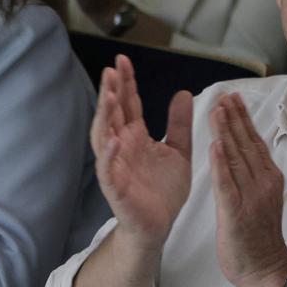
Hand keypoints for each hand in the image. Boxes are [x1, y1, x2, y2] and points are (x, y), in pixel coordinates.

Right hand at [91, 54, 192, 252]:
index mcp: (135, 137)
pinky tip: (113, 141)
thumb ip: (180, 124)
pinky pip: (108, 170)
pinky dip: (109, 156)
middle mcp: (121, 147)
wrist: (159, 226)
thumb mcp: (178, 151)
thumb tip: (183, 92)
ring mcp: (115, 166)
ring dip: (104, 117)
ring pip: (103, 137)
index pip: (128, 104)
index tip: (123, 60)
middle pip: (112, 114)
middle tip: (112, 69)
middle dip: (111, 91)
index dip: (125, 83)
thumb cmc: (163, 191)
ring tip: (108, 96)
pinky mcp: (115, 188)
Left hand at [208, 93, 286, 286]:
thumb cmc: (258, 238)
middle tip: (225, 94)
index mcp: (267, 178)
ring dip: (226, 131)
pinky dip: (220, 164)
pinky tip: (214, 145)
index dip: (242, 119)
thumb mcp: (261, 199)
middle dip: (234, 117)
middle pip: (246, 143)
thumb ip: (253, 176)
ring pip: (236, 157)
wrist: (265, 270)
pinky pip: (226, 183)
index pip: (253, 142)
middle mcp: (262, 182)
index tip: (233, 99)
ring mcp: (250, 196)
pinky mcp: (236, 211)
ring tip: (218, 108)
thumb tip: (244, 154)